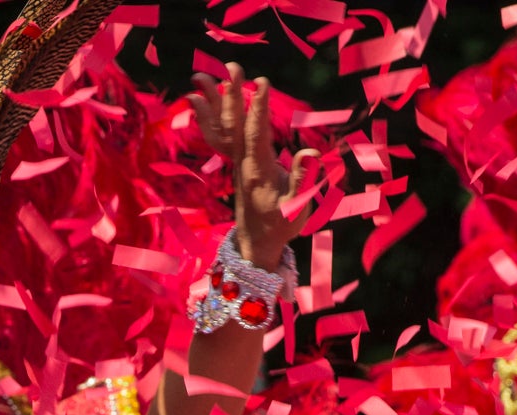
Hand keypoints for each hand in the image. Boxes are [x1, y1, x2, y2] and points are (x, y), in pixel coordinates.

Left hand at [190, 64, 315, 269]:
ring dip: (218, 101)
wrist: (256, 245)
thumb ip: (303, 180)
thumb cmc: (281, 227)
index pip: (256, 135)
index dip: (259, 109)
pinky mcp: (238, 164)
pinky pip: (223, 136)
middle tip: (232, 67)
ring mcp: (238, 163)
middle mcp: (242, 164)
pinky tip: (206, 100)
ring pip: (225, 128)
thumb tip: (311, 153)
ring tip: (206, 75)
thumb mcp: (297, 208)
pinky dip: (213, 117)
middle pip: (235, 125)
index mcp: (257, 172)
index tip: (261, 83)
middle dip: (233, 95)